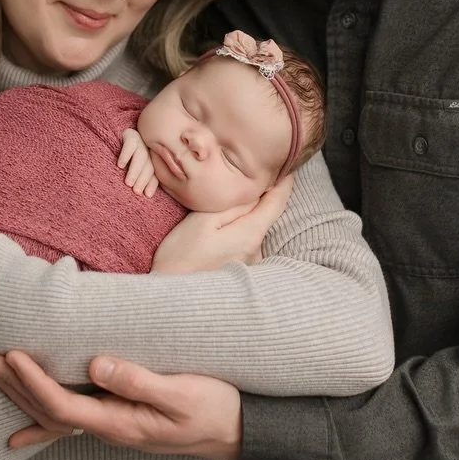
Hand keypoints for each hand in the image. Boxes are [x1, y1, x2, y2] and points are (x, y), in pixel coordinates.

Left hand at [0, 350, 241, 459]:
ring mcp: (110, 425)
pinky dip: (40, 422)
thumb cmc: (213, 407)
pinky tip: (18, 434)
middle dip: (12, 383)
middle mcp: (108, 428)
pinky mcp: (117, 417)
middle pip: (47, 410)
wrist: (235, 430)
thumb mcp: (182, 393)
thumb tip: (97, 364)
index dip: (34, 381)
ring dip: (18, 392)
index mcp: (120, 422)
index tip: (13, 355)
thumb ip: (139, 380)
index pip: (63, 405)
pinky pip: (69, 420)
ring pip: (52, 414)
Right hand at [118, 129, 158, 197]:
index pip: (155, 173)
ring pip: (140, 156)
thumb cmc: (125, 160)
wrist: (116, 136)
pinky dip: (126, 155)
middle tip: (136, 191)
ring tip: (128, 183)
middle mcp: (148, 150)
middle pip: (149, 166)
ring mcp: (140, 141)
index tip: (148, 195)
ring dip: (135, 171)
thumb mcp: (134, 170)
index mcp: (152, 160)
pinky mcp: (130, 134)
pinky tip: (120, 165)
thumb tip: (146, 196)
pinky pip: (130, 144)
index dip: (152, 184)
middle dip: (143, 180)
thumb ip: (141, 178)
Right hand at [149, 174, 291, 273]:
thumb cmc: (181, 254)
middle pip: (269, 215)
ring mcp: (250, 262)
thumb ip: (234, 205)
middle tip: (260, 174)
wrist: (171, 293)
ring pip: (257, 228)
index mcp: (250, 234)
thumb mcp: (203, 220)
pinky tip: (227, 227)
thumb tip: (256, 192)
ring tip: (238, 199)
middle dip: (267, 196)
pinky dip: (244, 229)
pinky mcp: (241, 269)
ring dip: (252, 214)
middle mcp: (256, 250)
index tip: (287, 166)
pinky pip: (248, 241)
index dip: (285, 181)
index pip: (277, 202)